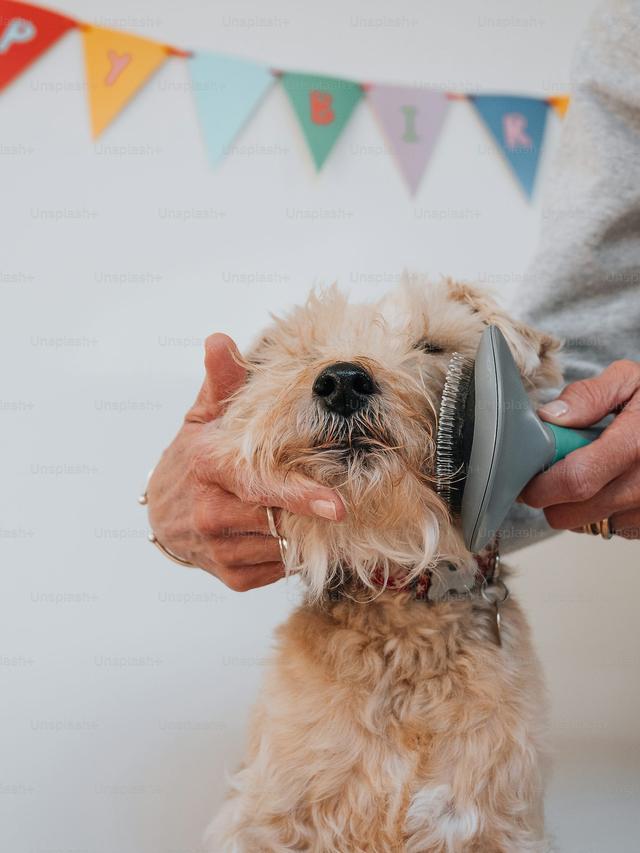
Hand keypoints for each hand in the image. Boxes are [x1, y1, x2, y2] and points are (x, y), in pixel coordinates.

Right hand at [146, 334, 344, 589]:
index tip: (340, 505)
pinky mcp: (233, 578)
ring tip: (320, 512)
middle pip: (280, 518)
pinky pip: (281, 567)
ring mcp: (221, 549)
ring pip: (286, 546)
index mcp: (209, 467)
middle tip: (346, 499)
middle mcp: (211, 513)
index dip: (301, 495)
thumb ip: (221, 381)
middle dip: (315, 511)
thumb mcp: (204, 417)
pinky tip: (295, 532)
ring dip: (309, 532)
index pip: (260, 485)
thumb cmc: (193, 458)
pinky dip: (296, 551)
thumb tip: (219, 340)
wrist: (162, 515)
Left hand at [521, 360, 639, 538]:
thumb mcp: (631, 381)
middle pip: (570, 513)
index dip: (540, 484)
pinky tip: (612, 485)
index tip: (527, 476)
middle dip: (549, 497)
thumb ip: (589, 396)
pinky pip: (610, 529)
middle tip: (553, 471)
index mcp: (636, 444)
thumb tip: (550, 418)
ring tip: (591, 472)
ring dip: (575, 505)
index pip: (574, 480)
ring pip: (585, 525)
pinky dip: (600, 512)